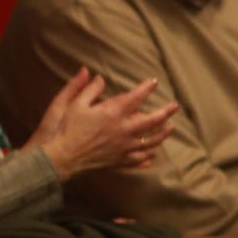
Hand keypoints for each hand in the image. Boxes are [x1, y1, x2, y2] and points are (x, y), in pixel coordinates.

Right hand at [26, 67, 180, 178]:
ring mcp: (124, 147)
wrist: (63, 157)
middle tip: (174, 106)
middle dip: (165, 112)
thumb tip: (97, 76)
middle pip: (152, 121)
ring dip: (162, 134)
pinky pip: (139, 159)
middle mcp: (123, 130)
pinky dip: (148, 156)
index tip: (153, 82)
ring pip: (150, 141)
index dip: (146, 88)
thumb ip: (88, 89)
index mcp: (113, 113)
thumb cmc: (67, 129)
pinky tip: (153, 154)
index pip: (135, 97)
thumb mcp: (74, 104)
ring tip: (170, 128)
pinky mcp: (119, 160)